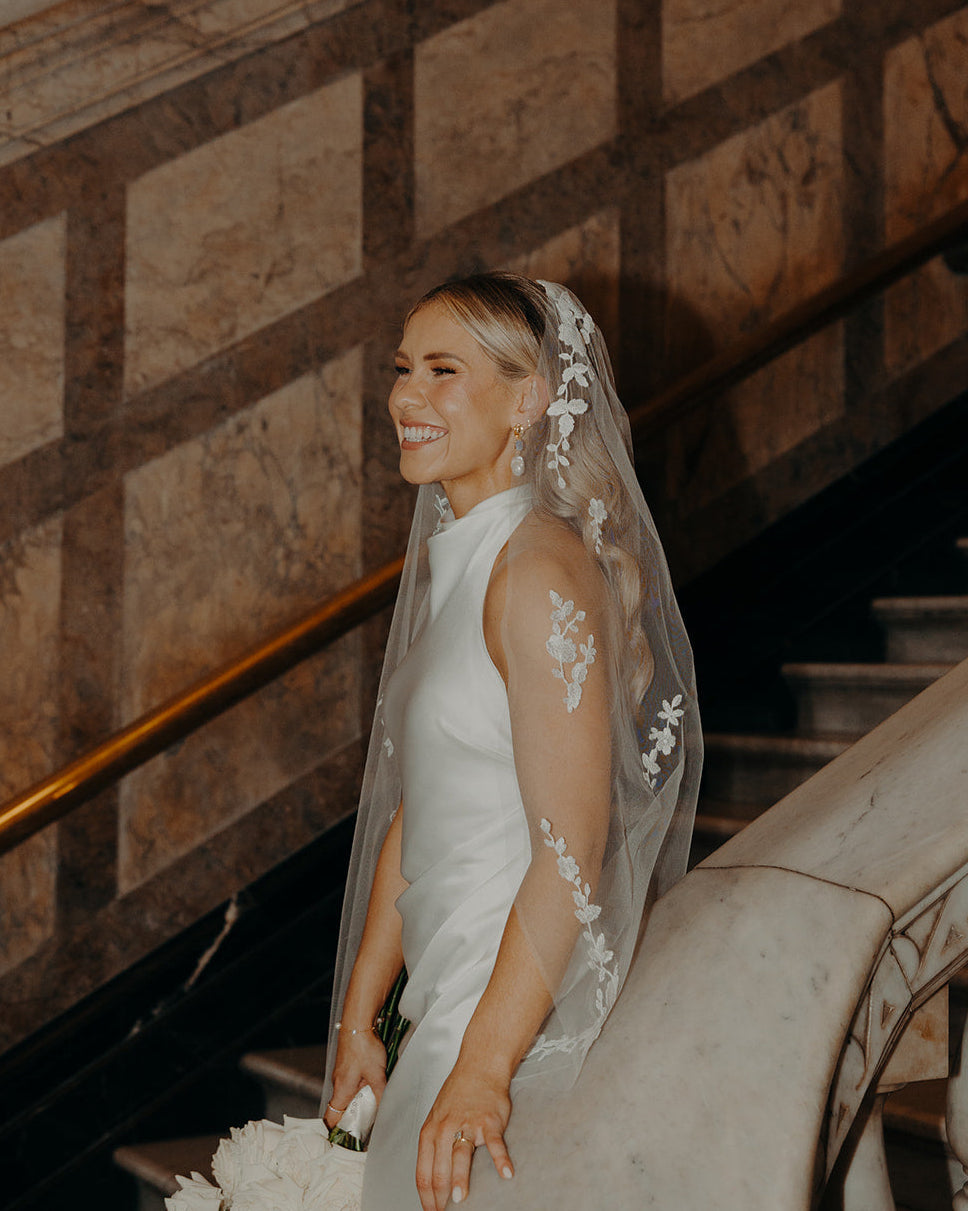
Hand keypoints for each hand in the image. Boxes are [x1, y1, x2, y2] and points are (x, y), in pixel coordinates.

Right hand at [323, 1030, 386, 1129]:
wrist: (358, 1023)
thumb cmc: (364, 1048)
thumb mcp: (377, 1075)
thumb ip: (381, 1094)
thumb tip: (385, 1110)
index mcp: (342, 1091)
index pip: (330, 1118)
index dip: (334, 1132)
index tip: (341, 1143)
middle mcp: (338, 1083)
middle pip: (339, 1108)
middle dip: (349, 1119)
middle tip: (360, 1130)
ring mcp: (342, 1072)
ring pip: (346, 1094)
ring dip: (355, 1102)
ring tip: (370, 1109)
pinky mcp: (347, 1063)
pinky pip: (351, 1082)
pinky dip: (358, 1088)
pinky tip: (371, 1086)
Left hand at [416, 1061, 512, 1209]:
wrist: (479, 1067)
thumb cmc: (458, 1094)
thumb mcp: (437, 1118)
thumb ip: (436, 1147)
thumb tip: (435, 1181)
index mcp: (430, 1132)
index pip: (424, 1173)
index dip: (426, 1198)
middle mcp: (445, 1129)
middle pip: (440, 1170)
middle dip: (441, 1197)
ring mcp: (468, 1124)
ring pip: (461, 1156)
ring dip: (461, 1180)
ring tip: (461, 1199)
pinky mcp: (489, 1121)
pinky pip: (494, 1143)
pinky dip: (500, 1160)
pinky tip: (506, 1173)